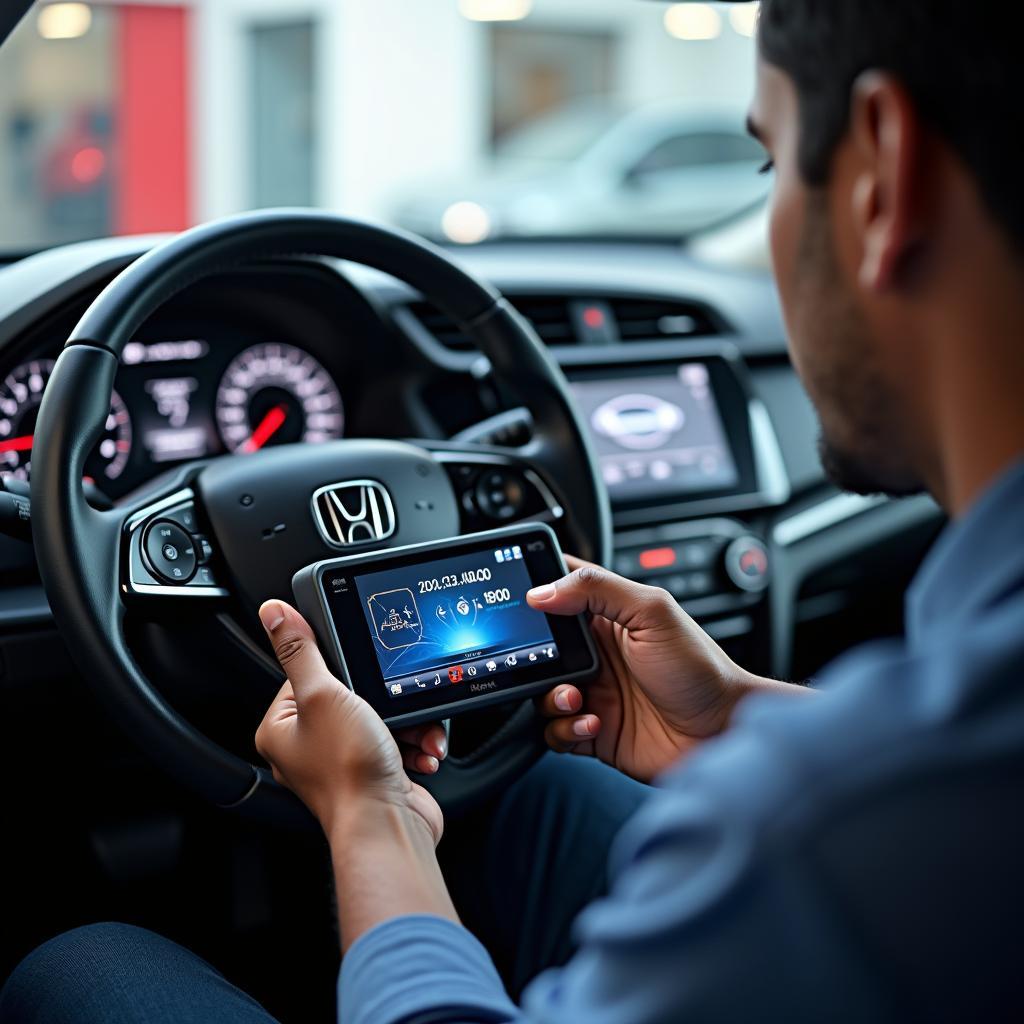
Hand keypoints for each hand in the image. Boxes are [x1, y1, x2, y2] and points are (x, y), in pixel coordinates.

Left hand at [254, 600, 445, 844]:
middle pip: (351, 694)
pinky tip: (421, 752)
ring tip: (411, 737)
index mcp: (281, 728)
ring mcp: (344, 762)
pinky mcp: (376, 774)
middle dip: (384, 699)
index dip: (340, 667)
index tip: (360, 671)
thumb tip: (274, 613)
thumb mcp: (323, 694)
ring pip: (382, 718)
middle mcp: (308, 747)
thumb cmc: (349, 771)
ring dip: (408, 724)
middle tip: (391, 702)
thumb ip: (302, 651)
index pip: (307, 674)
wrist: (387, 827)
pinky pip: (400, 742)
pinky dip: (416, 744)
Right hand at [528, 559, 794, 781]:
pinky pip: (555, 730)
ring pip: (540, 692)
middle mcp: (596, 653)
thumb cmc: (700, 669)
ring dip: (550, 697)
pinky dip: (565, 728)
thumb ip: (598, 590)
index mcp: (608, 617)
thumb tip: (543, 589)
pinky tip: (593, 723)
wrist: (723, 732)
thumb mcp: (653, 613)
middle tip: (551, 662)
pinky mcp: (593, 731)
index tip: (520, 597)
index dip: (536, 589)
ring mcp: (593, 693)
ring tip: (576, 698)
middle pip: (538, 647)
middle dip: (534, 657)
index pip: (560, 590)